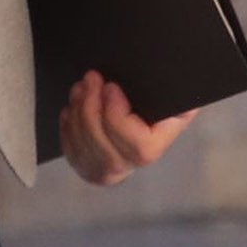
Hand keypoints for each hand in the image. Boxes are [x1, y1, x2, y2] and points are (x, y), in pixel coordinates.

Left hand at [60, 71, 191, 185]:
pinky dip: (68, 126)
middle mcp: (132, 164)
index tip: (112, 87)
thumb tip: (178, 91)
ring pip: (85, 149)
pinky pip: (71, 150)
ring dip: (79, 113)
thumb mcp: (173, 96)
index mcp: (156, 146)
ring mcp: (108, 169)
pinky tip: (73, 106)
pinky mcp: (87, 165)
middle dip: (92, 109)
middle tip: (91, 78)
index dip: (118, 118)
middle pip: (105, 150)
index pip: (139, 147)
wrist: (141, 109)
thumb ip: (175, 95)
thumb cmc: (157, 99)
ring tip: (82, 86)